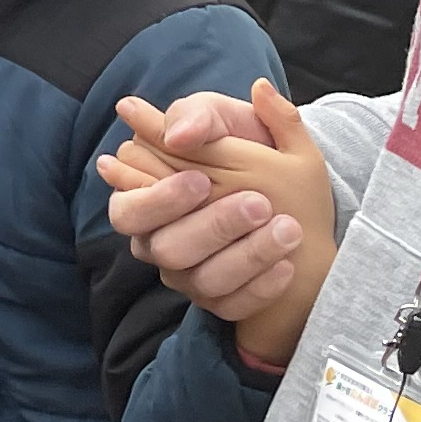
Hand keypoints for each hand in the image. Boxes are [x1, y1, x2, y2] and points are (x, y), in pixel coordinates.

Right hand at [100, 78, 338, 361]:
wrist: (292, 186)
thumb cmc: (243, 144)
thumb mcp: (226, 118)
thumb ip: (201, 115)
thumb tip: (180, 132)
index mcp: (145, 198)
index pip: (128, 212)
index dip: (159, 201)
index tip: (203, 180)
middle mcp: (160, 243)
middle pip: (166, 249)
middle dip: (212, 227)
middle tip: (258, 203)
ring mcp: (189, 277)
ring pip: (205, 282)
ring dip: (248, 256)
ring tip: (288, 228)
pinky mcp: (223, 302)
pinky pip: (236, 306)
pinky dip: (263, 287)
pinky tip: (288, 262)